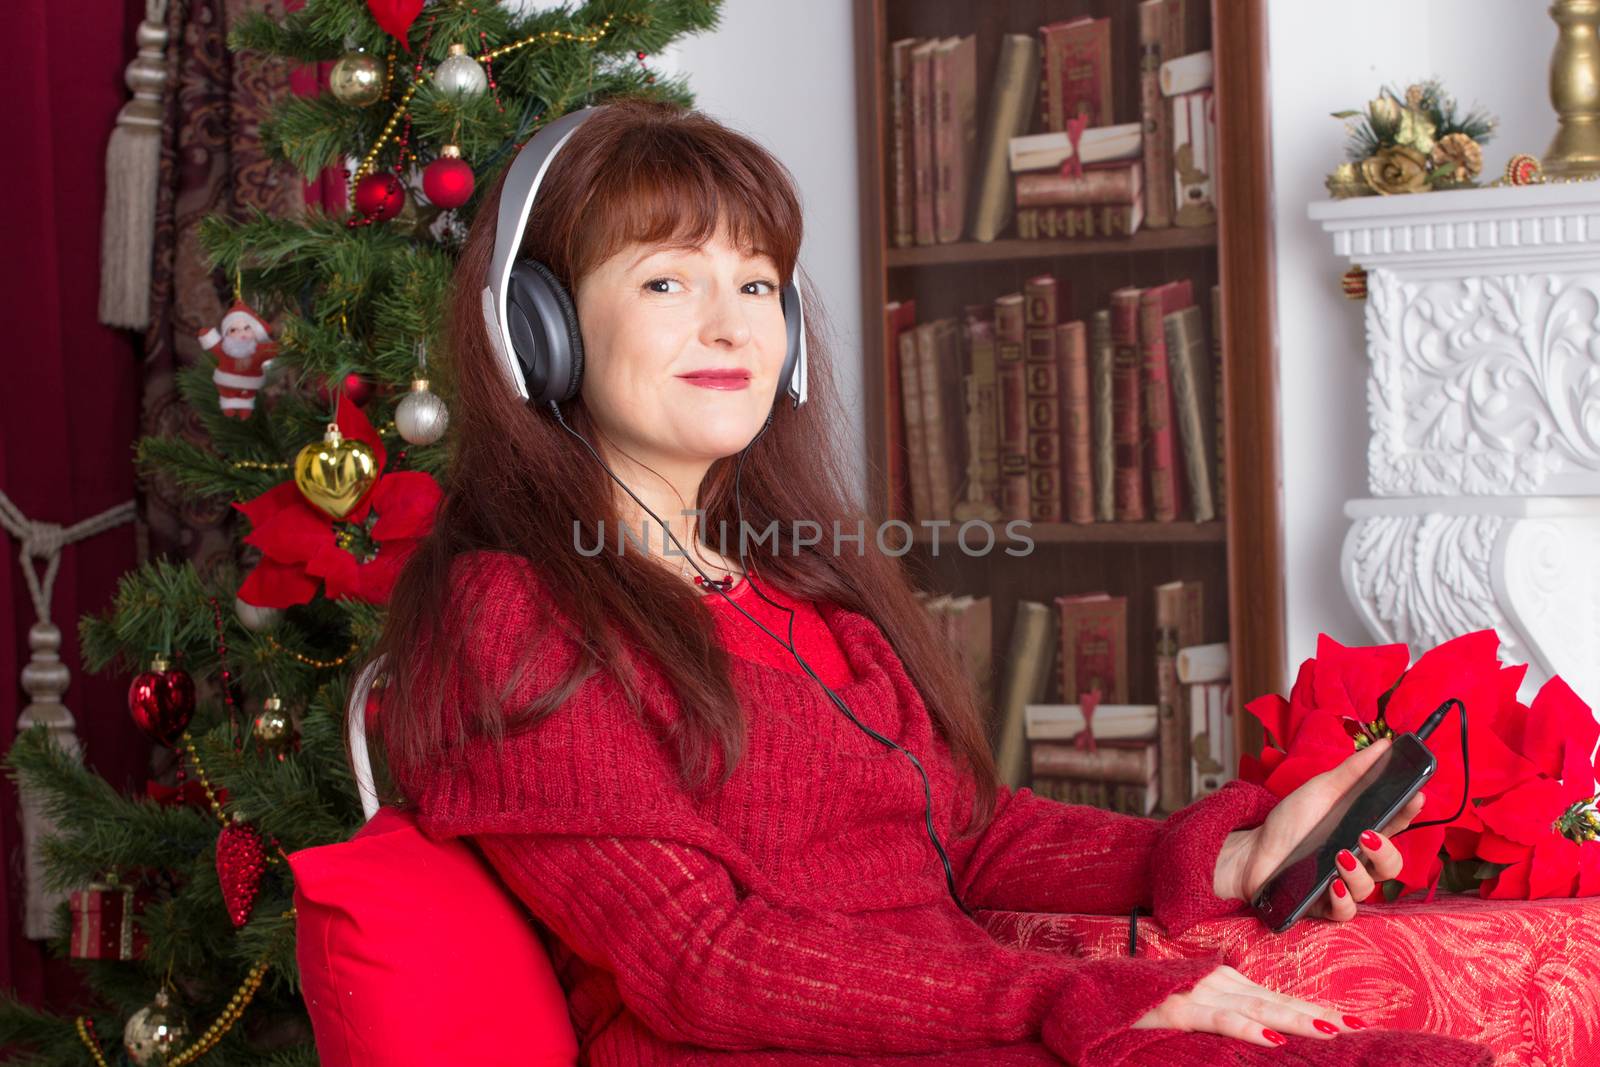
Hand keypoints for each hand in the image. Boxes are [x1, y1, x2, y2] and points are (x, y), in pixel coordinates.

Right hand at [1131, 964, 1368, 1045]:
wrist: (1098, 991)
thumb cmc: (1146, 1000)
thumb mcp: (1193, 1004)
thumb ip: (1226, 1010)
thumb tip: (1264, 1026)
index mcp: (1224, 981)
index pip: (1279, 997)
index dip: (1315, 1008)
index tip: (1353, 1019)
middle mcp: (1217, 981)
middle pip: (1277, 1001)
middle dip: (1319, 1014)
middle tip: (1359, 1025)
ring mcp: (1198, 993)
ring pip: (1256, 1007)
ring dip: (1294, 1019)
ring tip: (1331, 1030)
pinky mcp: (1177, 1010)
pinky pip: (1218, 1020)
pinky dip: (1246, 1027)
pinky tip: (1271, 1038)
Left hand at [1214, 736, 1425, 920]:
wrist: (1251, 850)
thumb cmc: (1290, 822)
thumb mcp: (1321, 791)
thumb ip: (1353, 772)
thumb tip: (1384, 745)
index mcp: (1361, 830)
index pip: (1396, 823)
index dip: (1409, 812)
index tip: (1415, 796)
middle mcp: (1358, 860)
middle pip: (1391, 864)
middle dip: (1386, 850)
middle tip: (1367, 835)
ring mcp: (1342, 884)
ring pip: (1369, 888)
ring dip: (1358, 873)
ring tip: (1340, 857)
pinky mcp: (1323, 905)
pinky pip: (1345, 912)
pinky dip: (1342, 901)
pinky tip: (1332, 886)